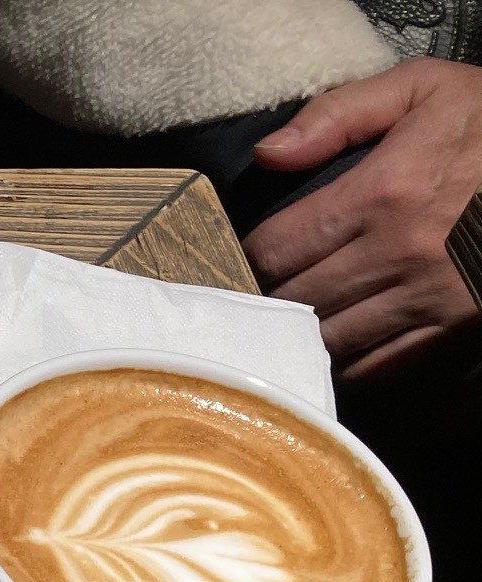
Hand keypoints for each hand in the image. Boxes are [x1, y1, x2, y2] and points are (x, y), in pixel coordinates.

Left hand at [245, 59, 481, 380]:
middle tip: (265, 291)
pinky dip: (350, 363)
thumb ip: (338, 113)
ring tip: (296, 317)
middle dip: (272, 297)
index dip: (251, 255)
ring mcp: (432, 295)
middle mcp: (402, 251)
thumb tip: (268, 154)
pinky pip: (381, 368)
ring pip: (331, 341)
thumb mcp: (421, 87)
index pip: (276, 249)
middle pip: (296, 301)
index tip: (250, 254)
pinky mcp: (458, 326)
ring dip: (305, 333)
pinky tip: (341, 342)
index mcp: (384, 192)